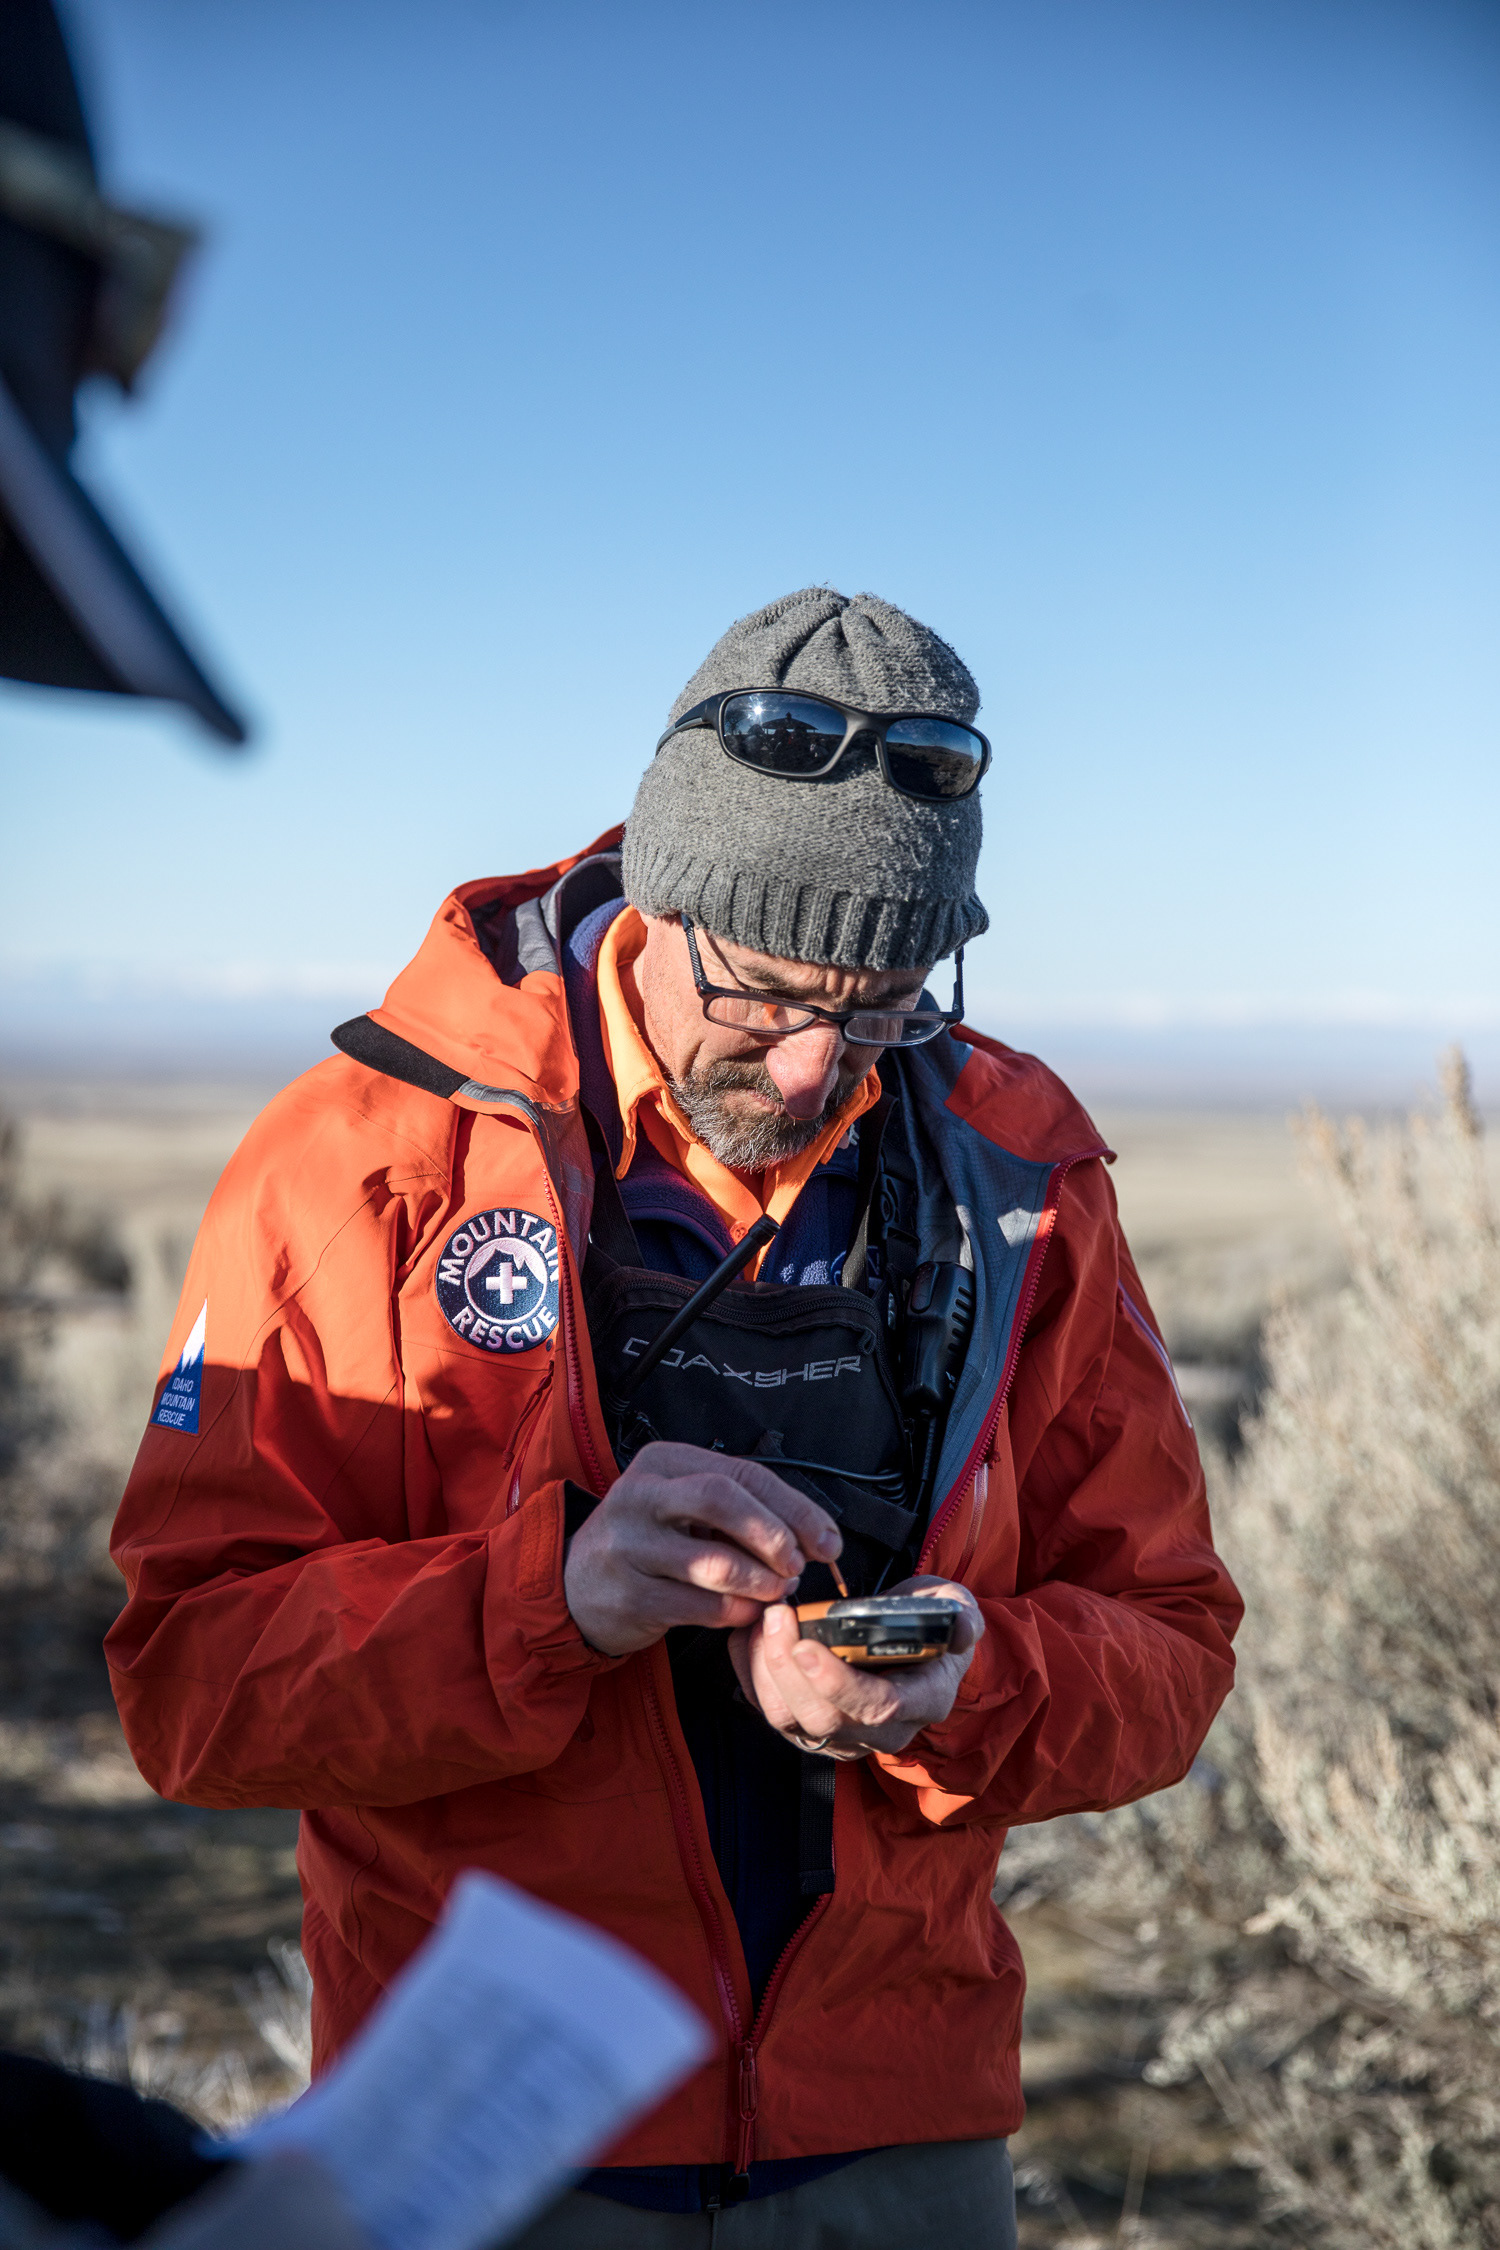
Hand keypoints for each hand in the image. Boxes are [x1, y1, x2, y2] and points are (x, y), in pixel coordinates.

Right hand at [563, 1441, 843, 1656]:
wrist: (578, 1585)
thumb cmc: (652, 1541)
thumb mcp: (687, 1509)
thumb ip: (745, 1511)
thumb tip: (818, 1537)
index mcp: (665, 1462)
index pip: (742, 1474)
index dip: (794, 1509)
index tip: (827, 1541)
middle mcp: (641, 1495)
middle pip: (722, 1499)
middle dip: (773, 1534)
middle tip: (798, 1565)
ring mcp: (629, 1546)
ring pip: (713, 1561)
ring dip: (760, 1582)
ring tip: (777, 1592)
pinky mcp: (628, 1595)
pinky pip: (698, 1605)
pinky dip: (735, 1612)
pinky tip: (748, 1612)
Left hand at [727, 1575, 984, 1760]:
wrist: (916, 1642)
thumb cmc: (933, 1622)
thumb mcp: (956, 1609)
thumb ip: (961, 1617)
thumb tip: (961, 1629)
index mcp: (924, 1701)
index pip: (878, 1708)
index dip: (839, 1683)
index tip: (806, 1646)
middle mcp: (884, 1731)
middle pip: (825, 1718)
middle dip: (790, 1668)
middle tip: (776, 1617)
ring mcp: (845, 1735)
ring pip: (792, 1720)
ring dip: (767, 1671)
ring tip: (763, 1622)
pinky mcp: (813, 1728)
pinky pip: (774, 1712)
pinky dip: (753, 1675)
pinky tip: (749, 1638)